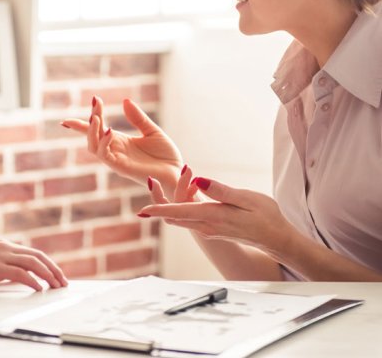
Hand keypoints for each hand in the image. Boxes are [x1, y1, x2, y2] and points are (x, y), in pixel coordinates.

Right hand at [0, 240, 67, 291]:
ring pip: (32, 262)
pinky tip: (38, 288)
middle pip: (38, 256)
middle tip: (63, 282)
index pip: (34, 253)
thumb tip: (21, 278)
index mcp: (5, 246)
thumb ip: (4, 268)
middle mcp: (5, 247)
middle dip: (53, 269)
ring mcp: (0, 255)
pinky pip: (19, 272)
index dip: (48, 264)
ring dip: (47, 274)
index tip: (57, 276)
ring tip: (55, 286)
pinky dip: (32, 280)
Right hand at [62, 97, 183, 195]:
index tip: (83, 106)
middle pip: (91, 136)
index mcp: (120, 141)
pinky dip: (104, 143)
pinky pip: (106, 156)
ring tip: (96, 117)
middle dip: (89, 120)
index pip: (96, 131)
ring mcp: (117, 160)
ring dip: (92, 132)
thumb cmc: (166, 156)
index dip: (84, 122)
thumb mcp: (152, 131)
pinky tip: (110, 131)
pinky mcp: (122, 168)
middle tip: (96, 103)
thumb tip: (125, 101)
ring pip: (93, 147)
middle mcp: (115, 151)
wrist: (178, 173)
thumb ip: (138, 118)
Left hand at [138, 177, 295, 256]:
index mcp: (214, 216)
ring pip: (180, 218)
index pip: (179, 212)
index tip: (141, 210)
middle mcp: (207, 226)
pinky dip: (182, 206)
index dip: (159, 209)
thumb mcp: (247, 198)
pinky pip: (190, 218)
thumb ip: (221, 190)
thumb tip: (199, 180)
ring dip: (170, 203)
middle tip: (150, 181)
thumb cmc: (267, 216)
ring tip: (167, 182)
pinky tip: (186, 192)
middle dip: (159, 202)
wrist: (278, 239)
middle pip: (174, 216)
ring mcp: (209, 229)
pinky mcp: (213, 229)